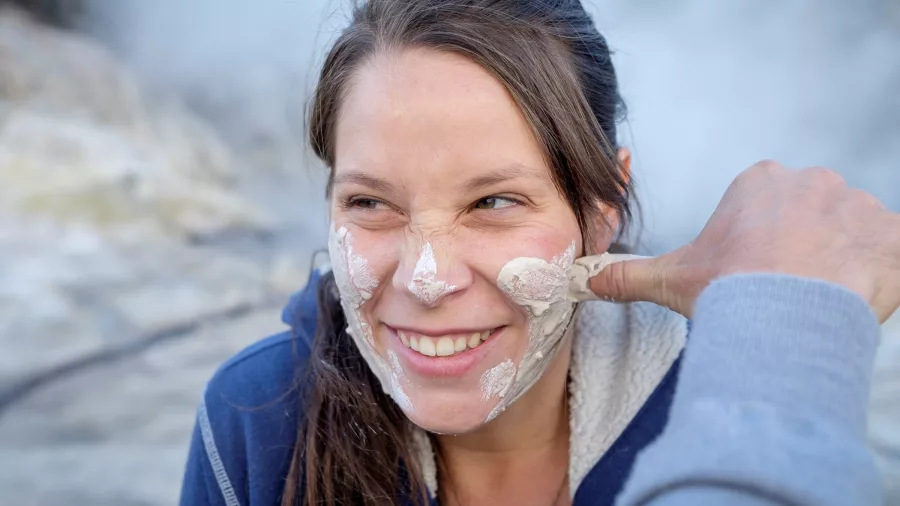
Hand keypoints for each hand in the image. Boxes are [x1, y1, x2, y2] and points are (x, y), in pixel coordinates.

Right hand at [573, 160, 899, 322]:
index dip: (759, 245)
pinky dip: (877, 274)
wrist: (786, 318)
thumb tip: (585, 280)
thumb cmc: (729, 291)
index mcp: (760, 182)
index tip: (753, 274)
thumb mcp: (670, 281)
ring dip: (839, 261)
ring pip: (849, 233)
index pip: (765, 208)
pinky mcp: (892, 234)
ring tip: (815, 300)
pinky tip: (852, 299)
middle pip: (810, 216)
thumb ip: (627, 276)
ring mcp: (857, 205)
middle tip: (784, 289)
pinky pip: (889, 250)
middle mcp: (811, 182)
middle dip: (801, 249)